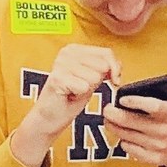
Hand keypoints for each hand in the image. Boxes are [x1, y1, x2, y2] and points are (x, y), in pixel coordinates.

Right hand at [9, 41, 117, 166]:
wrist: (50, 117)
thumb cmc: (70, 97)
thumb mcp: (92, 78)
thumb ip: (105, 67)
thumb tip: (117, 67)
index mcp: (75, 49)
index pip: (107, 53)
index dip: (115, 69)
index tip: (113, 81)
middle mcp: (66, 53)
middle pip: (103, 65)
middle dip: (99, 81)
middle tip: (83, 87)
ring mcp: (61, 64)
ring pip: (95, 77)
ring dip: (88, 89)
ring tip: (74, 91)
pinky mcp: (58, 78)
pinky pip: (84, 87)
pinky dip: (80, 96)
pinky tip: (69, 95)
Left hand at [107, 89, 166, 166]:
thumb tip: (165, 80)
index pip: (154, 107)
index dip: (136, 102)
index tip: (122, 99)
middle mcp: (165, 131)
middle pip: (133, 123)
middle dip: (115, 115)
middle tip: (107, 109)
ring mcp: (158, 146)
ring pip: (128, 136)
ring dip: (114, 127)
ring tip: (110, 119)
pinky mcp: (153, 158)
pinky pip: (130, 150)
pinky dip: (123, 141)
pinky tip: (122, 134)